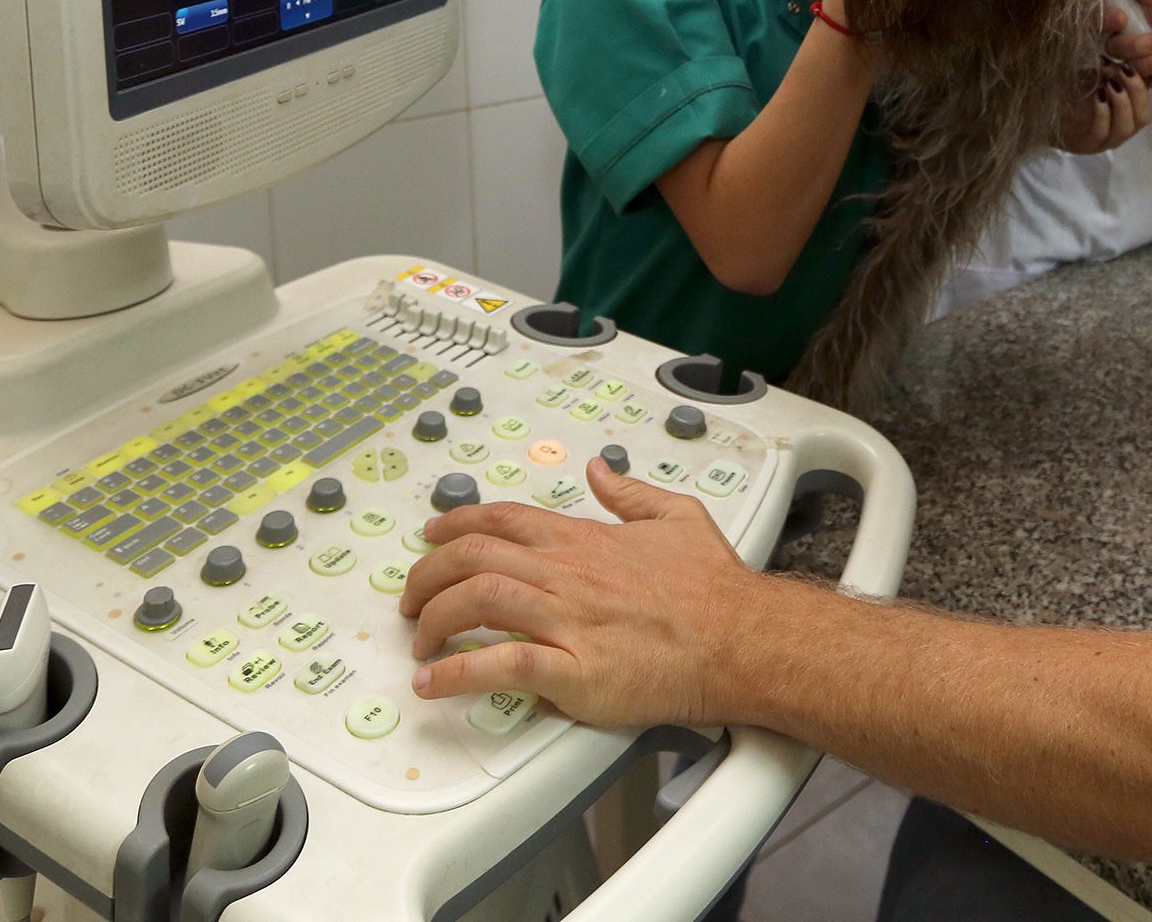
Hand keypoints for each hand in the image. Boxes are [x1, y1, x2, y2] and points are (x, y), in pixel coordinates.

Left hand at [400, 459, 765, 726]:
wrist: (741, 639)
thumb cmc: (714, 589)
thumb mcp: (678, 517)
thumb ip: (631, 492)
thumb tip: (600, 469)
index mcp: (585, 540)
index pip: (502, 520)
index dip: (454, 524)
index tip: (431, 536)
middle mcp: (567, 575)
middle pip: (472, 558)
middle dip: (426, 574)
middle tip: (411, 598)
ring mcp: (567, 621)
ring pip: (477, 602)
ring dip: (434, 620)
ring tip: (419, 642)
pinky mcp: (574, 671)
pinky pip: (502, 667)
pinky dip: (459, 674)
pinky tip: (434, 682)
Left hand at [1056, 3, 1151, 153]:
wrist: (1029, 95)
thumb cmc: (1061, 70)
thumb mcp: (1086, 48)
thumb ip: (1103, 30)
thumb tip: (1120, 16)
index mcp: (1126, 98)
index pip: (1151, 90)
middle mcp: (1120, 120)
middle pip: (1145, 114)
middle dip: (1139, 88)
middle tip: (1124, 67)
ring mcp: (1106, 136)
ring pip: (1129, 126)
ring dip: (1123, 101)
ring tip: (1111, 80)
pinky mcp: (1087, 144)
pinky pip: (1104, 132)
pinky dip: (1104, 113)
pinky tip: (1098, 95)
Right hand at [1106, 0, 1151, 92]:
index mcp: (1132, 3)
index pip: (1101, 9)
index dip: (1104, 16)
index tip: (1121, 19)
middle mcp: (1129, 26)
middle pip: (1105, 36)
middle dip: (1132, 40)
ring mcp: (1135, 52)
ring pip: (1119, 56)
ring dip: (1147, 51)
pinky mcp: (1141, 74)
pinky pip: (1131, 74)